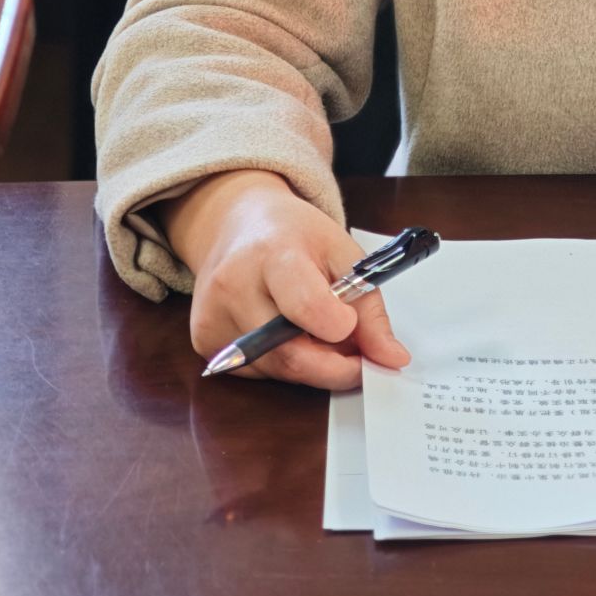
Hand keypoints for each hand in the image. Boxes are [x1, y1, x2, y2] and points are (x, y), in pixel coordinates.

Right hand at [159, 169, 409, 389]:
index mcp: (273, 253)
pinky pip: (257, 370)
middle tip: (361, 360)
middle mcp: (233, 286)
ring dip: (311, 364)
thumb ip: (370, 307)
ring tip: (321, 333)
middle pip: (290, 352)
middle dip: (335, 366)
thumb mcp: (342, 253)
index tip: (355, 326)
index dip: (339, 326)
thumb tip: (393, 358)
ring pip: (276, 369)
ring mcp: (212, 316)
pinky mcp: (203, 339)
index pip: (305, 306)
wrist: (236, 224)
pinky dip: (283, 362)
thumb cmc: (294, 234)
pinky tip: (288, 334)